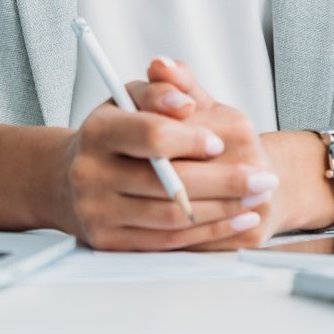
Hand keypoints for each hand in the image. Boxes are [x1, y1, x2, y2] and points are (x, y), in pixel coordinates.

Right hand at [50, 60, 278, 250]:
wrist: (71, 179)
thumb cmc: (115, 135)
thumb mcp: (131, 99)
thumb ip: (162, 89)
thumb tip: (185, 100)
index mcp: (97, 132)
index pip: (152, 137)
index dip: (191, 140)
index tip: (220, 142)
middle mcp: (90, 174)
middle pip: (167, 183)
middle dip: (224, 182)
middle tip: (263, 177)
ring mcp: (97, 213)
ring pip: (172, 217)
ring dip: (222, 209)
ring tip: (256, 197)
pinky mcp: (110, 243)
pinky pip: (168, 242)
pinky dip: (208, 232)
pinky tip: (236, 219)